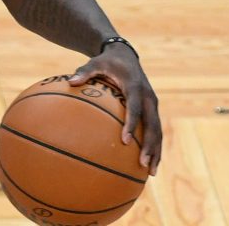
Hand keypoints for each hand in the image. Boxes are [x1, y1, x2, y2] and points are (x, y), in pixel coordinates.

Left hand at [69, 44, 161, 174]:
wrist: (125, 55)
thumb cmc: (107, 61)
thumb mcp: (95, 62)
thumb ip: (84, 72)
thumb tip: (71, 81)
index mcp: (135, 87)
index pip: (135, 108)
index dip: (131, 124)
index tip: (124, 141)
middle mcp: (148, 97)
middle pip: (152, 125)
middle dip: (149, 145)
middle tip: (142, 163)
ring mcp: (153, 104)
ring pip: (157, 131)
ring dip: (156, 150)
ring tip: (150, 171)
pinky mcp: (152, 109)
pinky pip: (155, 130)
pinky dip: (154, 146)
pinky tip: (149, 163)